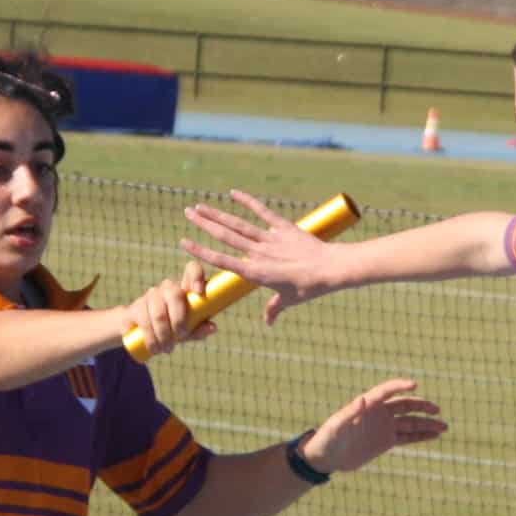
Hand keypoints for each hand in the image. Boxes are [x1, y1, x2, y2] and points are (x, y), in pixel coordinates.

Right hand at [119, 265, 216, 359]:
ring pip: (159, 314)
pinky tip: (153, 348)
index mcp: (185, 287)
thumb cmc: (171, 327)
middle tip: (181, 336)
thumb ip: (199, 328)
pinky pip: (143, 322)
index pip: (192, 269)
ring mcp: (150, 296)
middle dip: (179, 319)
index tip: (198, 292)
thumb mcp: (188, 329)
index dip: (196, 276)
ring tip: (167, 349)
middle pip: (174, 293)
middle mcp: (168, 287)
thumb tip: (213, 327)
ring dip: (164, 335)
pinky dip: (150, 338)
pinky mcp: (135, 308)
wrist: (139, 332)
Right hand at [180, 190, 334, 325]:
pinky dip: (248, 201)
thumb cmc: (310, 287)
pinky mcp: (283, 227)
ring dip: (218, 213)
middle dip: (204, 224)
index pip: (222, 260)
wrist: (331, 269)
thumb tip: (268, 322)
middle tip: (187, 213)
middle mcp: (258, 254)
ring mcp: (270, 239)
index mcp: (256, 273)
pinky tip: (233, 192)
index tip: (184, 242)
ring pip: (238, 224)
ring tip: (200, 205)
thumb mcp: (289, 300)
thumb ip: (274, 309)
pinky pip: (262, 211)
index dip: (201, 251)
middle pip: (225, 236)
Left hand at [297, 378, 445, 476]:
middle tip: (437, 410)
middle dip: (422, 407)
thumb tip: (363, 398)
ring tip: (444, 426)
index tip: (415, 385)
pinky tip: (435, 435)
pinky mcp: (386, 441)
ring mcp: (384, 427)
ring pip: (411, 423)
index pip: (387, 391)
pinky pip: (408, 437)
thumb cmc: (328, 438)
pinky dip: (421, 436)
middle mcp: (379, 413)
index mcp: (368, 405)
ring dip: (427, 424)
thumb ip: (351, 412)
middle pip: (405, 406)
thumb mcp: (337, 425)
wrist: (327, 457)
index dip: (400, 385)